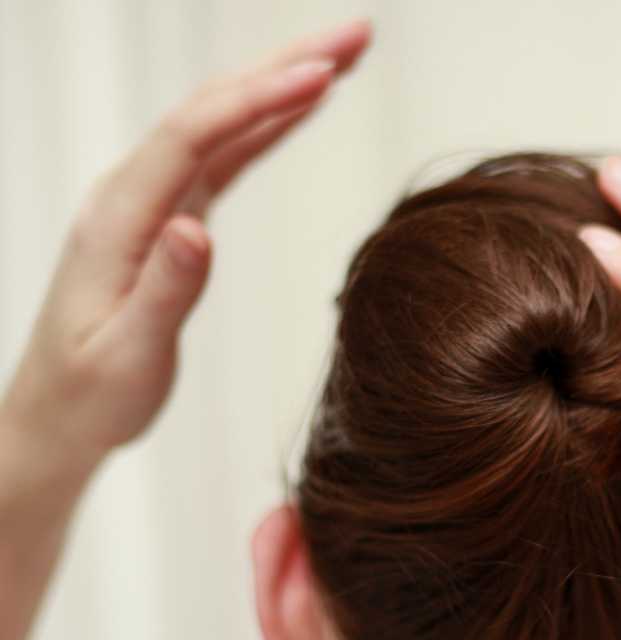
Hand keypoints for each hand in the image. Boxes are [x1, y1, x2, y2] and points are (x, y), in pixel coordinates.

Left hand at [0, 18, 371, 470]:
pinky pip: (225, 152)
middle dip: (285, 63)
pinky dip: (269, 123)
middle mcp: (131, 195)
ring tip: (346, 55)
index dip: (259, 99)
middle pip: (213, 106)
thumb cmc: (91, 394)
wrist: (57, 414)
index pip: (193, 135)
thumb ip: (165, 290)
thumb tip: (196, 228)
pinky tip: (304, 105)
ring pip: (223, 121)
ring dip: (283, 82)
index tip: (322, 74)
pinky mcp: (171, 216)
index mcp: (118, 219)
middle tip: (357, 34)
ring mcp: (151, 201)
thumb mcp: (127, 356)